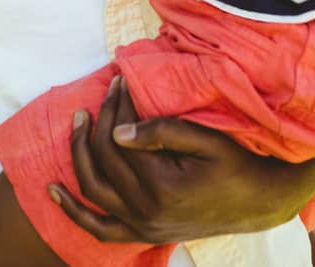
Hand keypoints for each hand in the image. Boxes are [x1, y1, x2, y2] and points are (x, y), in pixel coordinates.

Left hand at [53, 76, 314, 242]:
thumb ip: (161, 132)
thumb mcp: (206, 140)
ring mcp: (143, 227)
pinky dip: (74, 211)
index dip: (116, 106)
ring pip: (92, 190)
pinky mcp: (143, 234)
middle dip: (100, 119)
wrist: (261, 201)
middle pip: (104, 159)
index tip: (120, 80)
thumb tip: (116, 129)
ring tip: (78, 120)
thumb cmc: (238, 164)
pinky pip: (99, 229)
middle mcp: (146, 212)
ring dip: (79, 154)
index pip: (119, 140)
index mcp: (161, 187)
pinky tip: (52, 190)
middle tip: (105, 91)